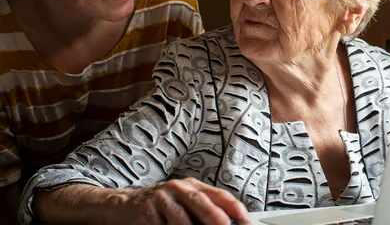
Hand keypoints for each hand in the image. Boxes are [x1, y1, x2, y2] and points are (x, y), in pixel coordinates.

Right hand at [118, 178, 250, 224]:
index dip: (234, 207)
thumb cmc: (162, 206)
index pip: (219, 194)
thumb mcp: (185, 203)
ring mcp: (162, 197)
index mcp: (193, 186)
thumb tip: (228, 223)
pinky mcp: (147, 208)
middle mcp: (179, 187)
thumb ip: (204, 211)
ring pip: (181, 217)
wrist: (127, 205)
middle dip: (216, 218)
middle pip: (201, 202)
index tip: (245, 220)